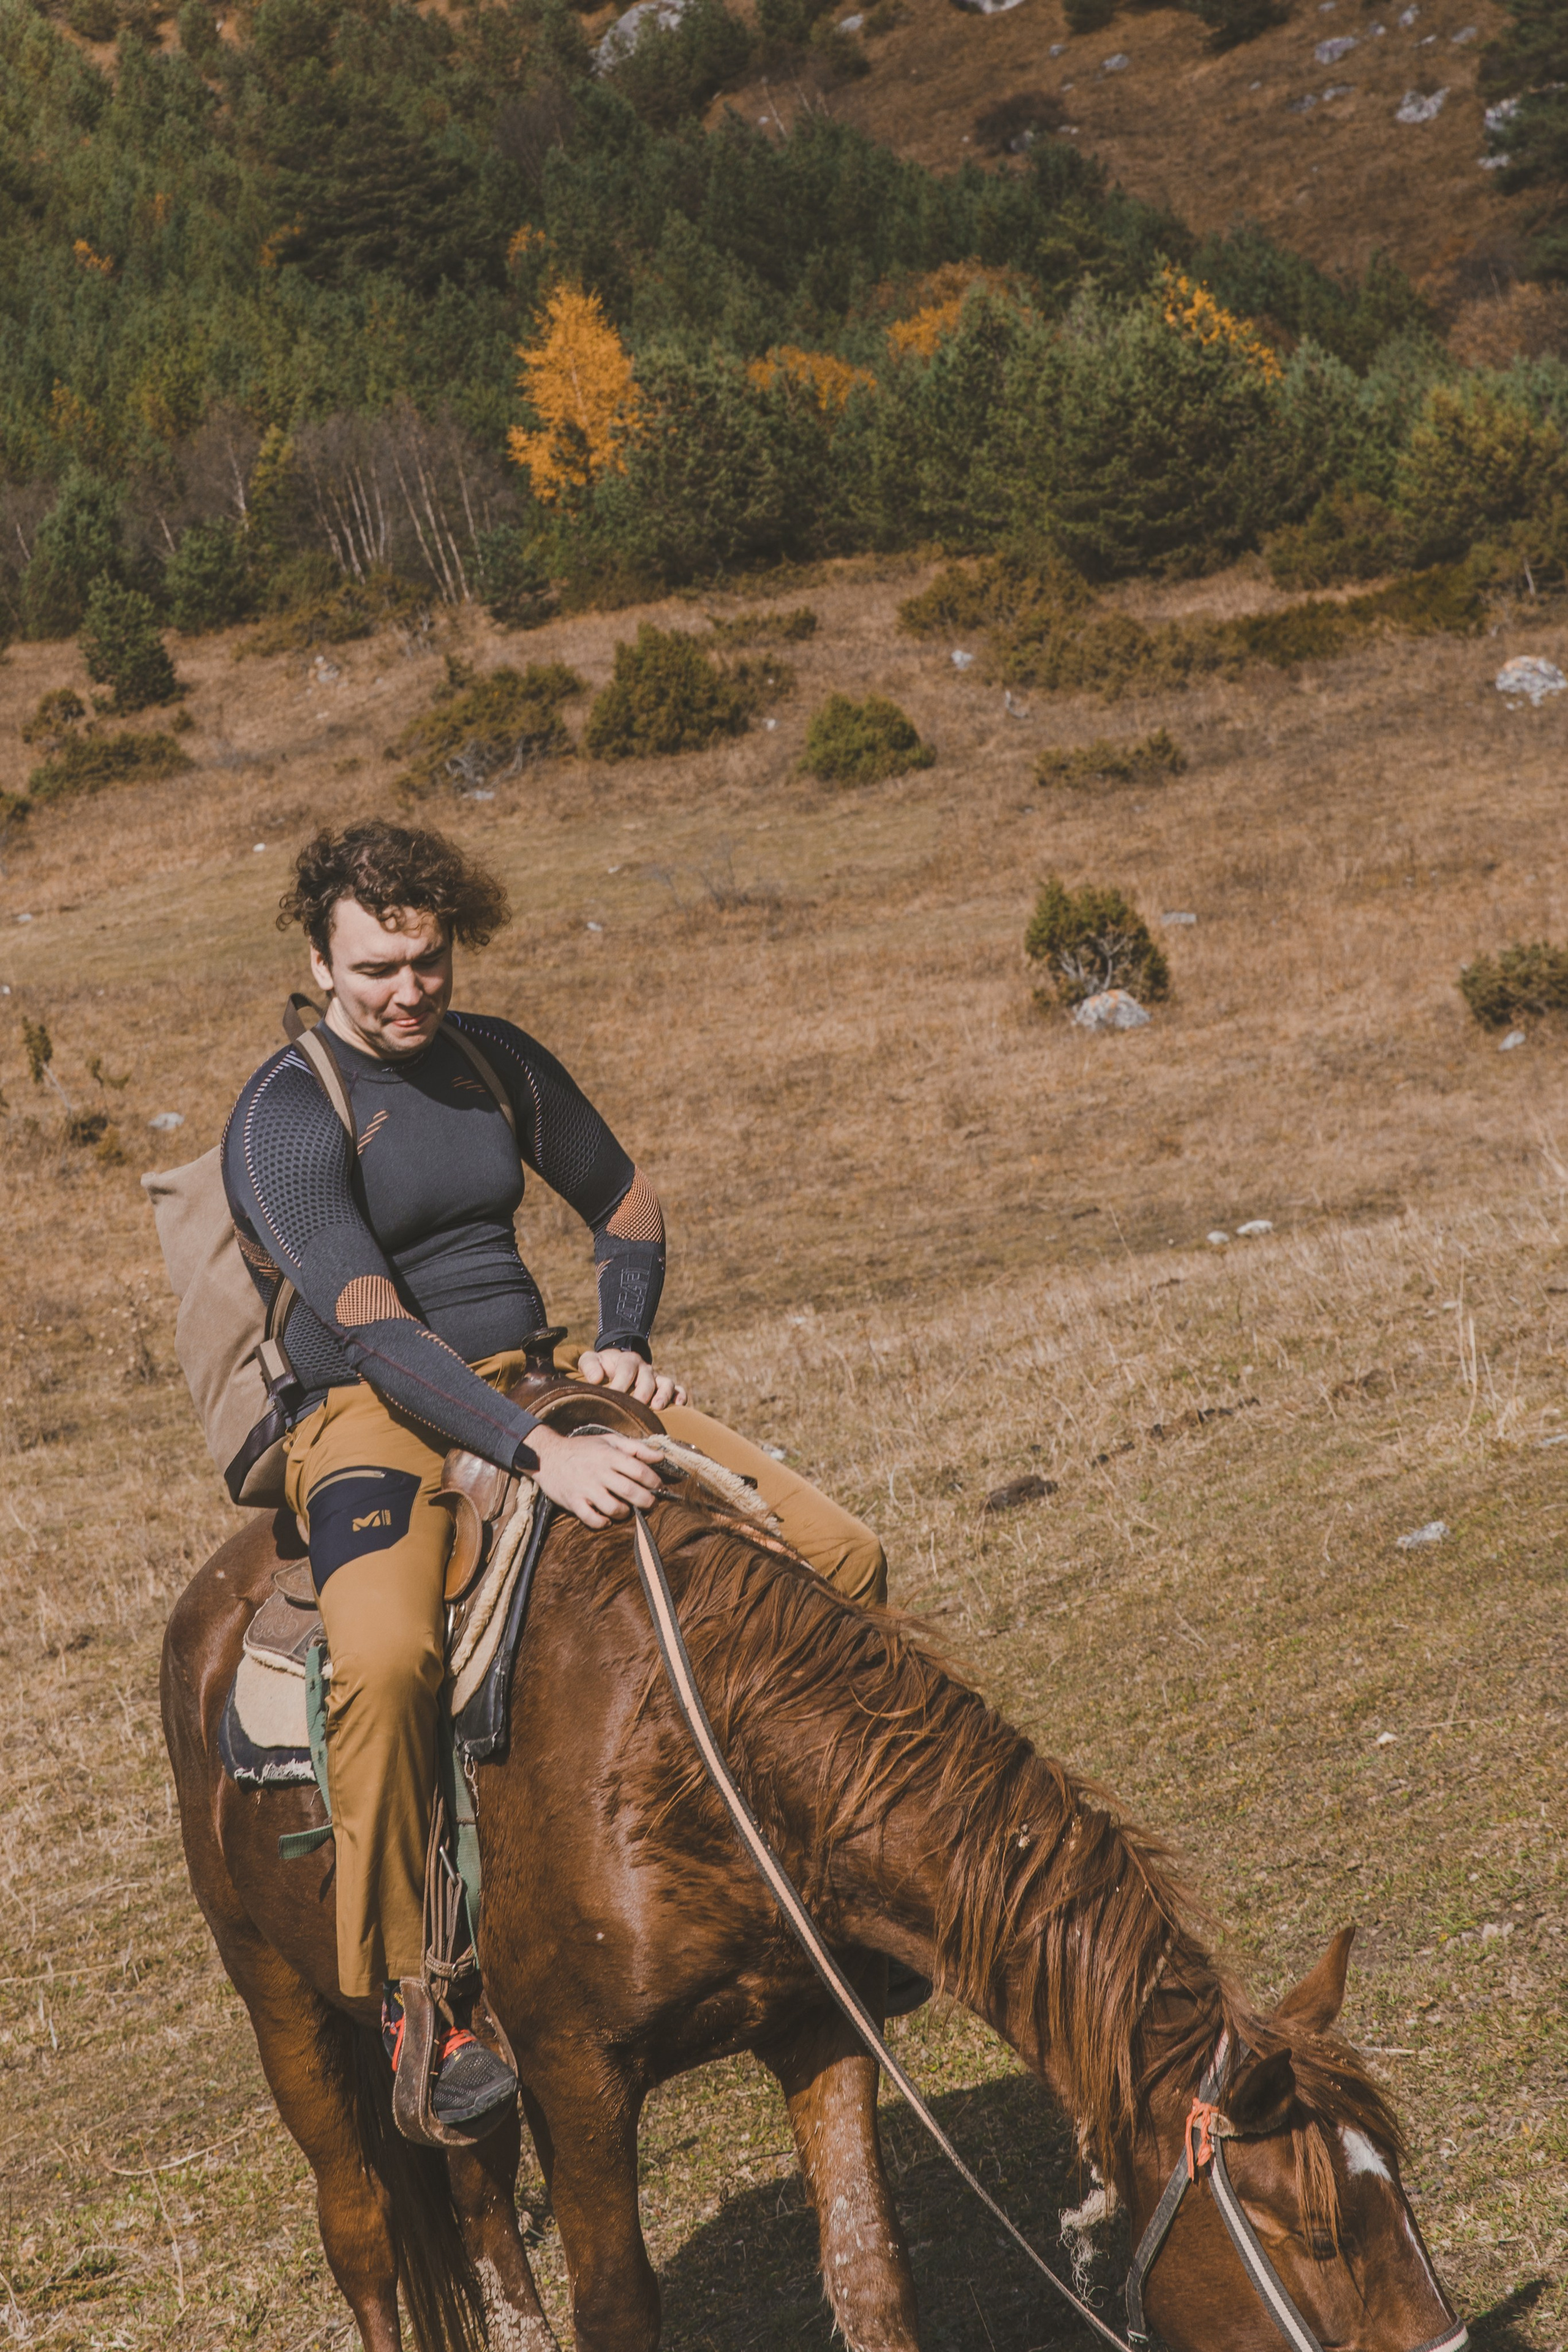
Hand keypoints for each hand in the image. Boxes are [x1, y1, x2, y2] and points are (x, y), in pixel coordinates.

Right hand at [528, 1424, 664, 1529]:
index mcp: (609, 1456)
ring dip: (625, 1513)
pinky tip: (607, 1519)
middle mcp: (599, 1472)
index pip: (639, 1470)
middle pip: (630, 1491)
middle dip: (646, 1500)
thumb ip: (636, 1448)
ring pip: (613, 1508)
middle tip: (651, 1503)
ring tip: (627, 1510)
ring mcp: (585, 1488)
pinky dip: (603, 1523)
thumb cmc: (582, 1449)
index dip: (654, 1480)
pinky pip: (591, 1519)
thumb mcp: (609, 1441)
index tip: (659, 1486)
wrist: (547, 1456)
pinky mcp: (573, 1501)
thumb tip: (660, 1457)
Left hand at [577, 1346, 686, 1413]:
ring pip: (666, 1383)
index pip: (626, 1371)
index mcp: (627, 1360)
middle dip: (642, 1393)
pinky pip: (677, 1389)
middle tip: (635, 1406)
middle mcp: (645, 1368)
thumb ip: (590, 1366)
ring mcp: (656, 1377)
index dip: (620, 1384)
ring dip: (663, 1395)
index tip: (612, 1396)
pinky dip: (680, 1395)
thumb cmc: (602, 1366)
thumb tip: (596, 1379)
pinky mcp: (664, 1386)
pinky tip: (679, 1404)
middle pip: (647, 1379)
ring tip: (657, 1407)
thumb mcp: (591, 1360)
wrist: (616, 1363)